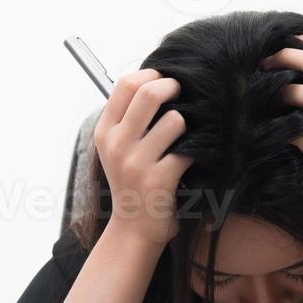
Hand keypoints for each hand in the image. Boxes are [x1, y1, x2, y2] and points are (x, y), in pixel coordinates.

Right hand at [93, 69, 192, 245]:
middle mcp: (117, 144)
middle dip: (174, 87)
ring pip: (175, 120)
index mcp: (105, 131)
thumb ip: (129, 117)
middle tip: (185, 93)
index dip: (152, 74)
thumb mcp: (117, 148)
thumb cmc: (132, 182)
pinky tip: (194, 158)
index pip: (126, 84)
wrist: (134, 228)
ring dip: (188, 124)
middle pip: (148, 94)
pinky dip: (197, 151)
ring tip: (187, 135)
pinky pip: (188, 150)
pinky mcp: (158, 180)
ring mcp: (136, 163)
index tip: (167, 78)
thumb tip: (158, 78)